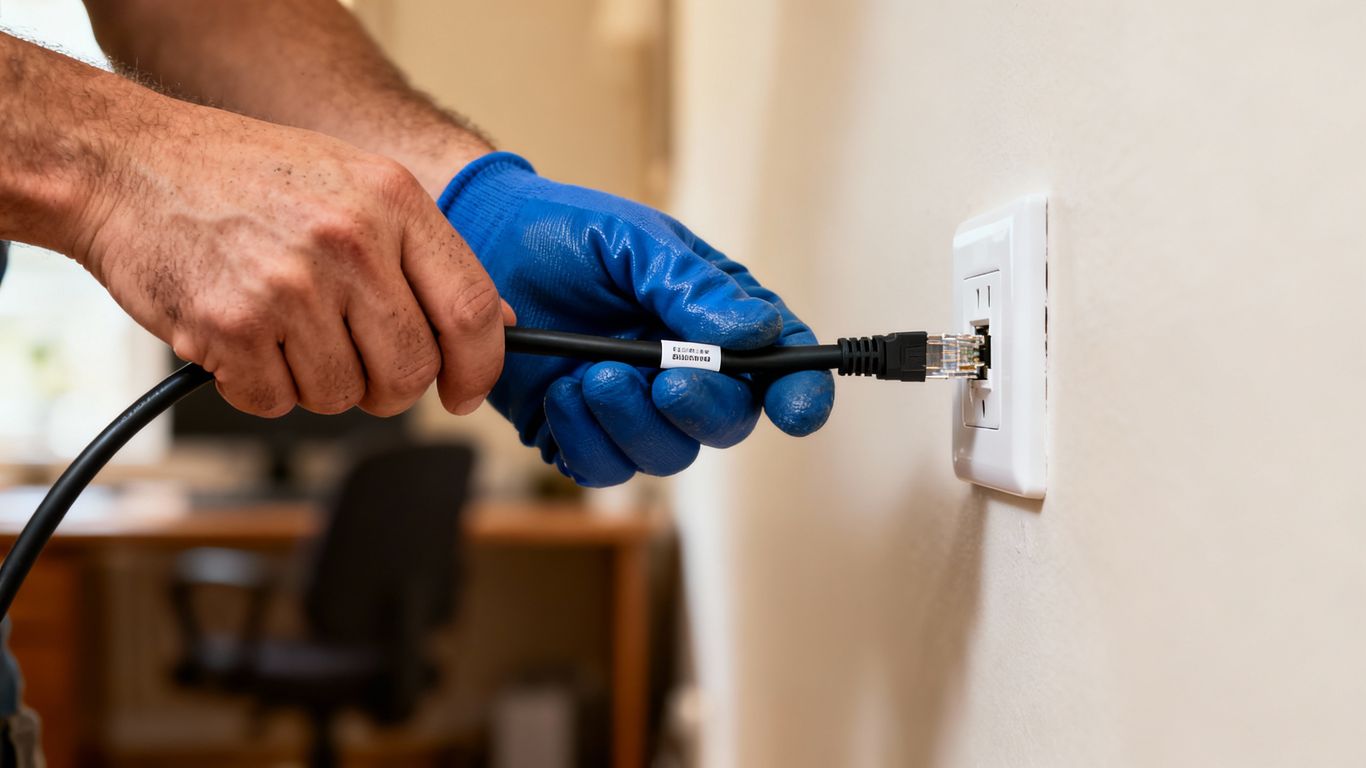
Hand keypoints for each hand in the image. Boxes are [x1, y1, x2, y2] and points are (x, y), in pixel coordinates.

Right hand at [75, 104, 507, 416]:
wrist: (127, 163)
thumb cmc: (246, 177)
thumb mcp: (356, 184)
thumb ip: (427, 252)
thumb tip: (496, 319)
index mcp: (393, 201)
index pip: (470, 310)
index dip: (479, 368)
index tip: (465, 392)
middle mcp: (349, 242)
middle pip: (411, 370)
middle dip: (389, 386)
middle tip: (355, 361)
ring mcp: (288, 286)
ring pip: (342, 395)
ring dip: (315, 381)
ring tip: (282, 326)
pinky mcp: (230, 326)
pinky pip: (275, 402)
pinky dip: (258, 386)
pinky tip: (241, 335)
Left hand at [439, 152, 834, 486]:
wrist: (479, 246)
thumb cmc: (565, 234)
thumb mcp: (635, 240)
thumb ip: (693, 286)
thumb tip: (756, 333)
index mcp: (715, 318)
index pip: (779, 363)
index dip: (799, 391)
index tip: (795, 407)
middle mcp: (684, 369)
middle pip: (728, 422)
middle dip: (701, 407)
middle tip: (664, 379)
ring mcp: (635, 407)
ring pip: (666, 454)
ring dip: (632, 422)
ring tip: (589, 373)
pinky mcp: (583, 433)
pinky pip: (604, 468)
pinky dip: (586, 440)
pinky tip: (562, 394)